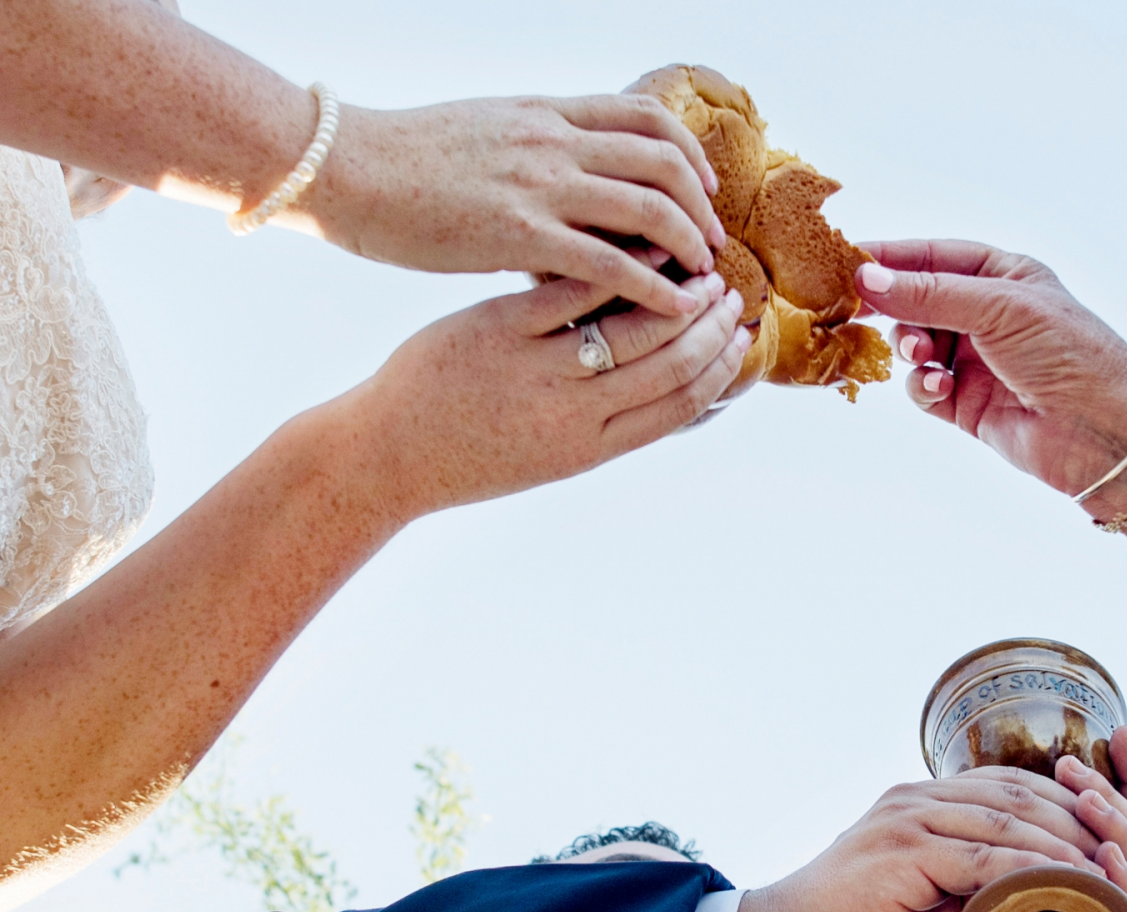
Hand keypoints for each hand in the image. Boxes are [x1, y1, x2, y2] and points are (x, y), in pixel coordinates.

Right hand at [306, 96, 725, 316]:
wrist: (345, 167)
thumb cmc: (401, 160)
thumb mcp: (481, 131)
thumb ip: (530, 146)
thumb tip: (559, 163)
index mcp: (546, 114)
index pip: (645, 116)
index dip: (688, 153)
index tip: (703, 188)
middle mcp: (554, 141)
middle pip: (663, 159)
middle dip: (701, 203)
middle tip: (714, 244)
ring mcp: (540, 185)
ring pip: (650, 207)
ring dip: (688, 243)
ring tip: (704, 279)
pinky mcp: (520, 234)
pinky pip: (610, 261)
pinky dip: (653, 285)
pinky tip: (671, 309)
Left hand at [331, 269, 748, 525]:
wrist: (383, 457)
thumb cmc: (463, 456)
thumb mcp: (543, 457)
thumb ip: (598, 427)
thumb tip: (653, 402)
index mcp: (588, 449)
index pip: (680, 406)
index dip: (721, 368)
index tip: (743, 335)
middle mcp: (573, 416)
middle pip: (671, 366)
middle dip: (711, 326)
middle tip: (732, 290)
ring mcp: (537, 374)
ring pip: (635, 329)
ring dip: (677, 292)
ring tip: (696, 260)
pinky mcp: (498, 333)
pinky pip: (572, 292)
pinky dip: (616, 264)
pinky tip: (637, 239)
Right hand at [720, 772, 1108, 911]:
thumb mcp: (925, 896)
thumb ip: (970, 881)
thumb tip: (1030, 894)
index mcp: (921, 798)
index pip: (1009, 785)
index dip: (1063, 805)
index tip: (1106, 837)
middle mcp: (915, 796)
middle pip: (1018, 794)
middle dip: (1077, 821)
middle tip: (1124, 856)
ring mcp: (908, 819)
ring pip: (1008, 822)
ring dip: (1066, 847)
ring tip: (1110, 879)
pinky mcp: (904, 852)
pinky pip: (985, 858)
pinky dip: (1033, 874)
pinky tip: (1067, 895)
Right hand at [852, 240, 1126, 603]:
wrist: (1103, 433)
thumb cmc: (1069, 354)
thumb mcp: (998, 307)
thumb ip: (929, 293)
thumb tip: (867, 278)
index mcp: (1005, 276)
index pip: (935, 256)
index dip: (891, 258)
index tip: (845, 261)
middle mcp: (989, 315)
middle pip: (918, 301)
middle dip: (894, 307)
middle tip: (858, 310)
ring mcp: (976, 361)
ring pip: (914, 345)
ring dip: (909, 347)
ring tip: (920, 354)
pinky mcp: (967, 405)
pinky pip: (923, 388)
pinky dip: (921, 386)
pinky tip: (937, 388)